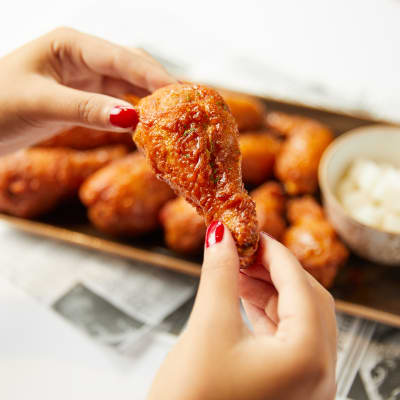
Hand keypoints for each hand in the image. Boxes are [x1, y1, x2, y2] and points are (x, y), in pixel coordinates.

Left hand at [0, 27, 175, 153]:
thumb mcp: (40, 103)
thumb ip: (85, 109)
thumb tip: (130, 118)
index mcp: (70, 45)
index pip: (122, 57)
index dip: (153, 76)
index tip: (179, 93)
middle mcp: (81, 58)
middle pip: (131, 68)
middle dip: (158, 86)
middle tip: (185, 106)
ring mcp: (84, 79)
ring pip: (127, 86)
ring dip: (149, 101)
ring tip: (173, 117)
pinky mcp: (84, 99)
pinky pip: (117, 104)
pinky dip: (133, 115)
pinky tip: (147, 126)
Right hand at [147, 224, 336, 399]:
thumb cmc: (192, 399)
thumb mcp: (208, 327)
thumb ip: (219, 274)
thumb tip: (220, 234)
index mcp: (307, 357)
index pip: (300, 285)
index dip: (274, 252)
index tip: (252, 232)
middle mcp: (318, 373)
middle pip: (307, 300)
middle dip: (274, 270)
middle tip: (244, 250)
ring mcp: (306, 383)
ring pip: (298, 318)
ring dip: (269, 289)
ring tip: (238, 269)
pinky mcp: (288, 386)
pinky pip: (287, 336)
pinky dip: (266, 311)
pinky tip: (243, 295)